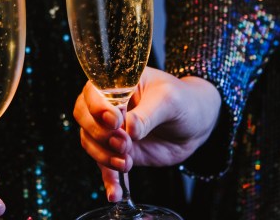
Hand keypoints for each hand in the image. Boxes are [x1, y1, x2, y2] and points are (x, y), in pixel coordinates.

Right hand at [73, 68, 220, 201]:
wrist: (196, 124)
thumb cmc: (182, 101)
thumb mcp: (169, 100)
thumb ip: (148, 114)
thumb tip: (130, 129)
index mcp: (116, 84)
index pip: (93, 92)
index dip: (98, 107)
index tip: (115, 121)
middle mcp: (107, 106)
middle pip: (84, 117)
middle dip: (99, 133)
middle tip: (124, 143)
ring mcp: (110, 130)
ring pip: (90, 142)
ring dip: (104, 156)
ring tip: (127, 163)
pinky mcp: (118, 152)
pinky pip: (106, 166)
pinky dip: (109, 180)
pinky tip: (115, 194)